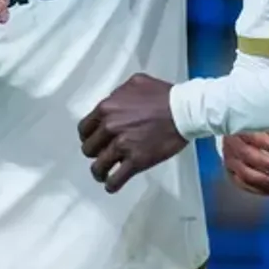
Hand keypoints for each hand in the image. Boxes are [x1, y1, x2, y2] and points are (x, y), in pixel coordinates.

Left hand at [79, 73, 187, 193]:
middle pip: (89, 149)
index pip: (84, 128)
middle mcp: (110, 127)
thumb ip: (118, 94)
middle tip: (104, 154)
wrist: (184, 110)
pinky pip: (115, 180)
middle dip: (96, 152)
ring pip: (98, 167)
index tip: (95, 140)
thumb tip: (113, 102)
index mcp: (107, 108)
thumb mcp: (136, 83)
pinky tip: (112, 185)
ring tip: (104, 174)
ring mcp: (122, 146)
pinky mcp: (136, 161)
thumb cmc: (164, 95)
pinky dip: (111, 185)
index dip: (89, 136)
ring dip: (100, 172)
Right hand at [221, 132, 268, 195]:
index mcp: (239, 129)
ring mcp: (230, 161)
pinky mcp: (231, 174)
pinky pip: (244, 185)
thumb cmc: (253, 131)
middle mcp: (231, 145)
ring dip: (264, 181)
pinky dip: (260, 190)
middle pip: (246, 155)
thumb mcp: (261, 126)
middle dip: (264, 163)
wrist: (235, 139)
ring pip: (244, 174)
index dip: (267, 144)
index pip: (252, 136)